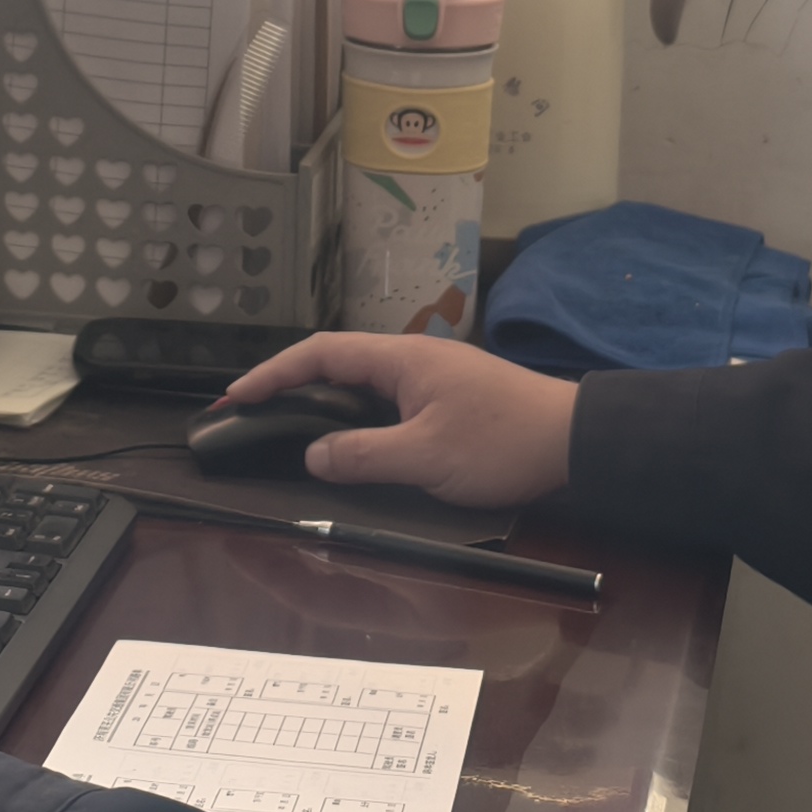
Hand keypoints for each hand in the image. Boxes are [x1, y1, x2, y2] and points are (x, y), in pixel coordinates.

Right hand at [220, 332, 577, 503]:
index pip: (320, 353)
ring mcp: (432, 378)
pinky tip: (348, 443)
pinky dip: (355, 417)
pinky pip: (385, 401)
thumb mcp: (427, 457)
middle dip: (288, 385)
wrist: (575, 441)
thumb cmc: (504, 442)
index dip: (273, 373)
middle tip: (251, 413)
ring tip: (287, 428)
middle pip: (336, 363)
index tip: (237, 395)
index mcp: (402, 360)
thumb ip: (364, 456)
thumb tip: (313, 455)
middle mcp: (413, 360)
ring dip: (322, 402)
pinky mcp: (447, 399)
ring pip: (362, 384)